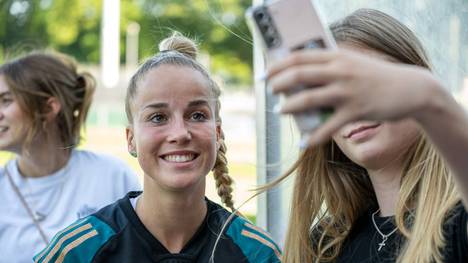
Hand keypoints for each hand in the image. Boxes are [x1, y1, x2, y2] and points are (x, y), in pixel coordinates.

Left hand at [267, 49, 442, 146]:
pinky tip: (303, 143)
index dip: (278, 65)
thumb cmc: (376, 76)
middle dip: (279, 84)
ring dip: (289, 107)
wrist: (411, 88)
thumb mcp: (353, 62)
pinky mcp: (356, 111)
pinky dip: (313, 137)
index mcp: (337, 56)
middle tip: (271, 92)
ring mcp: (348, 91)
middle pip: (299, 75)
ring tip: (280, 111)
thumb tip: (302, 73)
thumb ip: (330, 65)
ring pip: (309, 99)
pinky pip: (328, 127)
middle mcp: (340, 71)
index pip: (299, 57)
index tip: (265, 74)